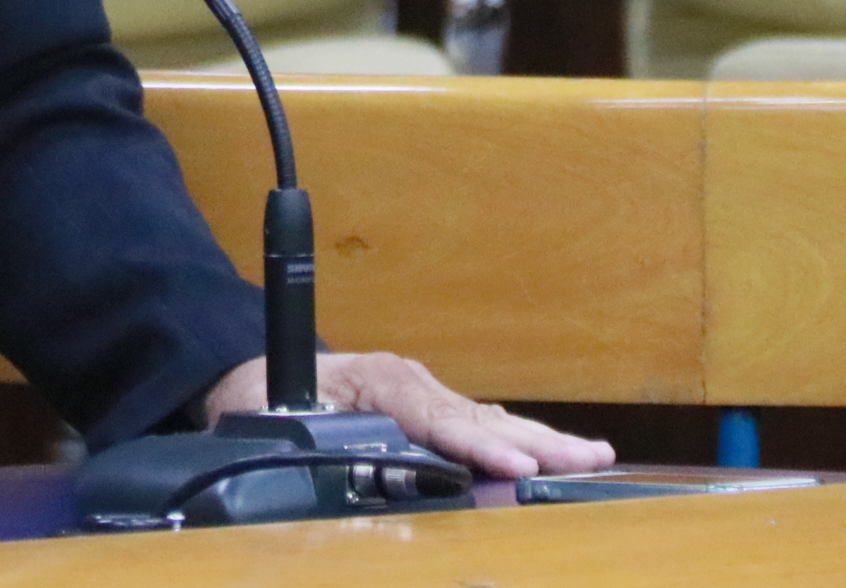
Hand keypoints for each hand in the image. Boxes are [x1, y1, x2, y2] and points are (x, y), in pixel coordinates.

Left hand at [204, 352, 614, 478]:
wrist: (252, 381)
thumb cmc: (264, 398)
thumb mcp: (277, 417)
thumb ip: (318, 440)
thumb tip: (356, 463)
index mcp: (377, 380)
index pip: (436, 417)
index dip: (476, 444)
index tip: (514, 465)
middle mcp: (409, 384)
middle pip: (477, 417)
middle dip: (535, 440)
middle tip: (588, 459)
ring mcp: (422, 397)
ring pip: (487, 421)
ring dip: (541, 441)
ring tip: (593, 457)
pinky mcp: (428, 413)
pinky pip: (479, 427)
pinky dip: (521, 442)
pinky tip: (555, 456)